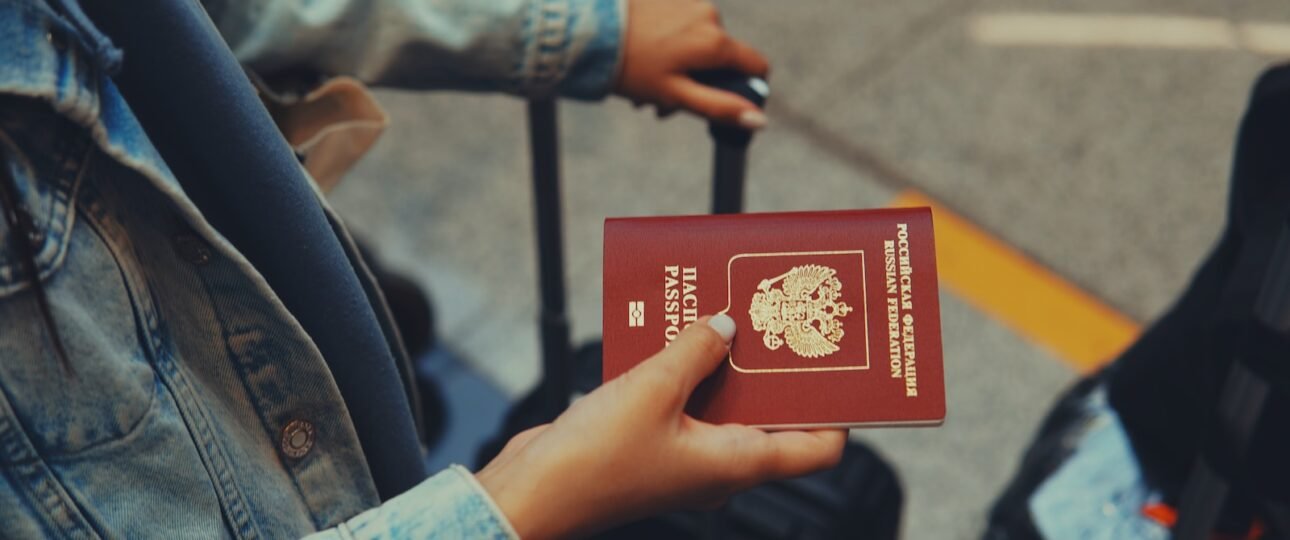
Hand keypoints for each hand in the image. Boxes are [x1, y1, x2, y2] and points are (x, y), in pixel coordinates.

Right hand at [476, 314, 845, 538]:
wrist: (531, 494)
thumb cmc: (594, 462)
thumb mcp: (653, 389)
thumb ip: (696, 350)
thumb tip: (726, 326)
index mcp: (736, 463)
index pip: (817, 448)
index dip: (838, 410)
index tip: (843, 368)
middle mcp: (719, 464)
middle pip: (771, 415)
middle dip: (776, 368)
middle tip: (782, 319)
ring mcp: (685, 455)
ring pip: (723, 402)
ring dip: (725, 361)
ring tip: (729, 312)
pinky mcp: (653, 442)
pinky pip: (684, 400)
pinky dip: (686, 368)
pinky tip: (675, 332)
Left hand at [615, 0, 770, 128]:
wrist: (586, 32)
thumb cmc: (630, 67)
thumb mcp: (676, 95)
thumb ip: (721, 107)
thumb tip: (760, 120)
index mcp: (716, 42)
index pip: (756, 65)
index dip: (745, 87)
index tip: (721, 99)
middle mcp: (709, 14)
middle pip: (721, 55)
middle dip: (699, 80)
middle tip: (663, 102)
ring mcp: (688, 0)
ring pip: (698, 40)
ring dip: (680, 62)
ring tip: (645, 80)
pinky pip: (680, 22)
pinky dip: (668, 41)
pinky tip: (643, 53)